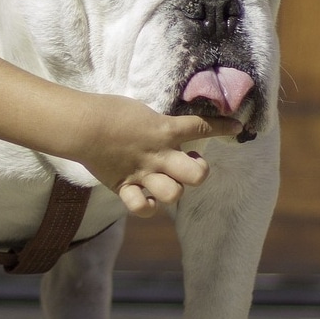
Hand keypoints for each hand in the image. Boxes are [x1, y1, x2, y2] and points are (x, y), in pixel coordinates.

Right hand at [73, 96, 239, 217]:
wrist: (82, 126)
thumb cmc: (108, 111)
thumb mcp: (141, 111)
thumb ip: (157, 124)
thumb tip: (166, 129)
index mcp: (164, 130)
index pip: (202, 127)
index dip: (223, 127)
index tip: (237, 128)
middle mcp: (159, 155)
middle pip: (197, 174)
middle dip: (199, 171)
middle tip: (189, 163)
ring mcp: (143, 174)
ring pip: (174, 195)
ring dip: (174, 189)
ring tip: (166, 181)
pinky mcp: (125, 186)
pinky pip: (142, 207)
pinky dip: (147, 205)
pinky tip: (147, 198)